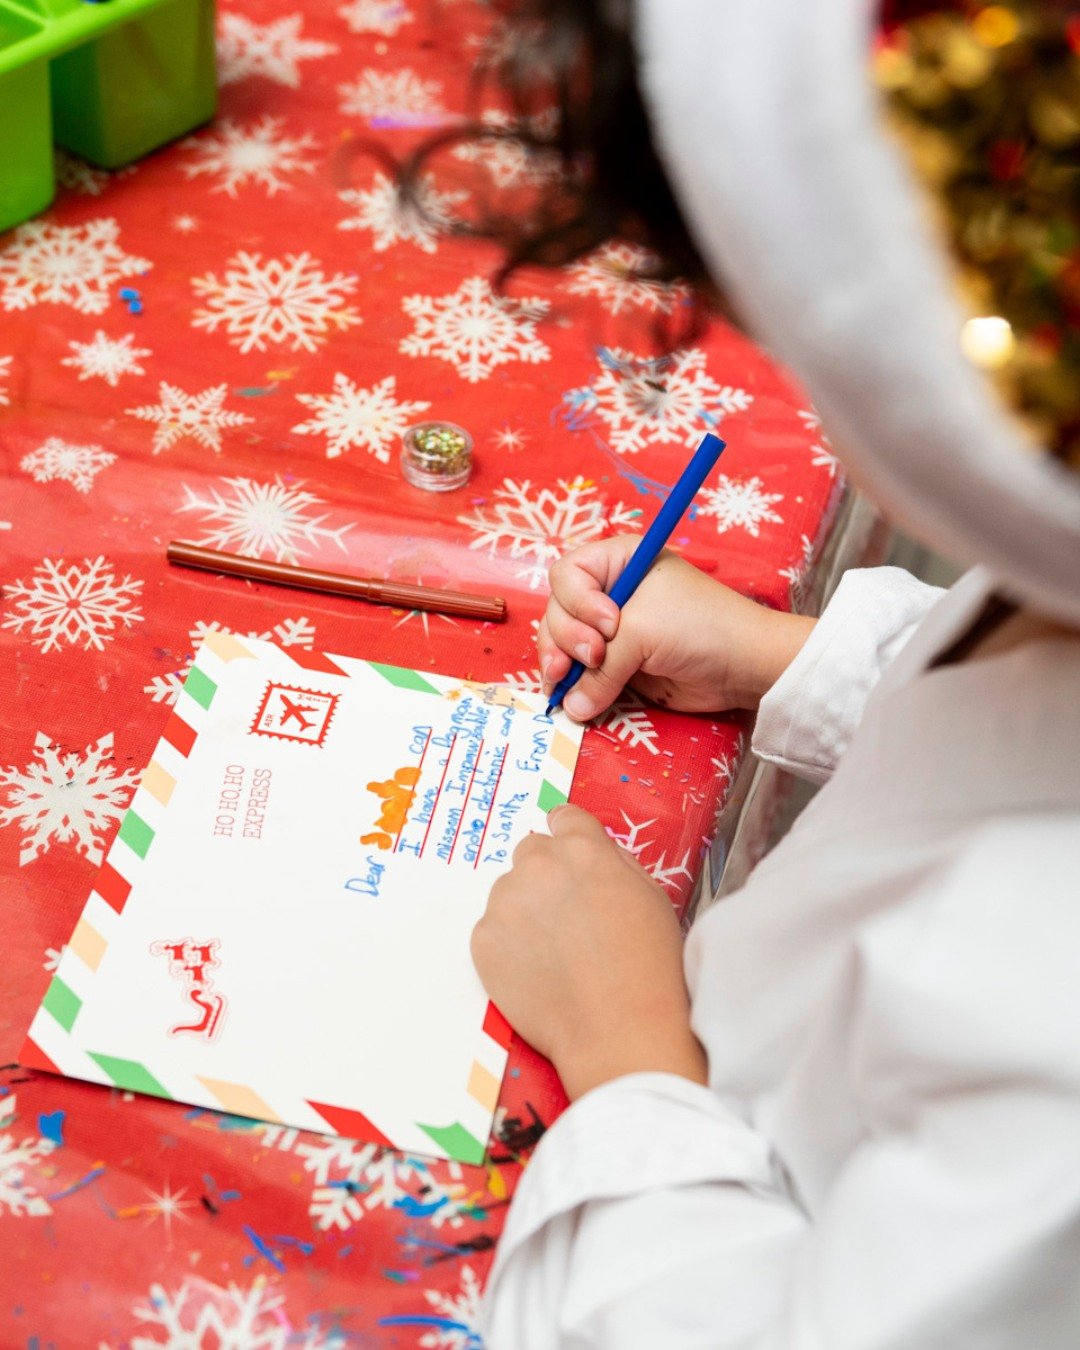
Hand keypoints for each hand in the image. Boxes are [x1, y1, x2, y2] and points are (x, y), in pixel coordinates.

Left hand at [471, 805, 706, 1100]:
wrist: (619, 1032)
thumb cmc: (649, 967)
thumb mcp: (652, 898)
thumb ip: (616, 864)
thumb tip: (593, 851)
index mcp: (583, 849)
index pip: (563, 818)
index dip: (571, 839)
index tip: (572, 861)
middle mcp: (538, 866)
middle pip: (531, 852)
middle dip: (547, 876)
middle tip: (569, 918)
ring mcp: (505, 903)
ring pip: (509, 893)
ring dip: (526, 911)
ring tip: (556, 953)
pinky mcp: (482, 941)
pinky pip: (493, 931)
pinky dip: (509, 947)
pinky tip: (538, 973)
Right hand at [539, 537, 815, 721]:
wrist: (742, 667)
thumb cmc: (698, 628)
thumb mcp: (642, 634)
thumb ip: (599, 669)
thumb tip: (570, 707)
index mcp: (618, 562)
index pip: (567, 574)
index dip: (577, 602)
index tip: (610, 626)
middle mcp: (609, 591)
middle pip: (557, 610)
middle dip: (564, 638)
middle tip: (592, 658)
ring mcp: (610, 629)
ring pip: (561, 643)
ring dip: (559, 663)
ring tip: (566, 682)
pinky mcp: (616, 663)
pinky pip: (579, 672)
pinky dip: (570, 685)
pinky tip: (567, 698)